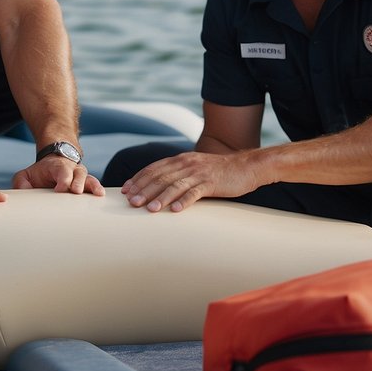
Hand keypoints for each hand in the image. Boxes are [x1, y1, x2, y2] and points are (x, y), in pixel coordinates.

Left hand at [12, 155, 104, 195]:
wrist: (53, 166)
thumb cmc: (39, 174)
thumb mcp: (26, 175)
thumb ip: (21, 182)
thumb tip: (24, 192)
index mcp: (57, 166)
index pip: (62, 171)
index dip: (63, 179)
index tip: (60, 189)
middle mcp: (72, 170)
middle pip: (78, 173)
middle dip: (77, 182)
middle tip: (75, 191)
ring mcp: (81, 178)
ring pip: (89, 179)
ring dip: (93, 186)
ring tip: (97, 193)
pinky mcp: (86, 187)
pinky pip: (94, 186)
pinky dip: (98, 190)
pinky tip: (101, 196)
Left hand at [120, 151, 258, 212]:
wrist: (246, 166)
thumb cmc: (218, 172)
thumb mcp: (194, 168)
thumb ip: (178, 174)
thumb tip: (158, 187)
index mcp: (180, 159)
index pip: (154, 168)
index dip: (138, 179)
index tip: (125, 190)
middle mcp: (186, 163)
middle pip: (160, 177)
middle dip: (143, 190)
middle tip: (131, 202)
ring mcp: (199, 173)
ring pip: (175, 185)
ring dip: (160, 198)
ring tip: (150, 209)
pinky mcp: (212, 182)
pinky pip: (195, 192)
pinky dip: (185, 201)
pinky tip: (176, 210)